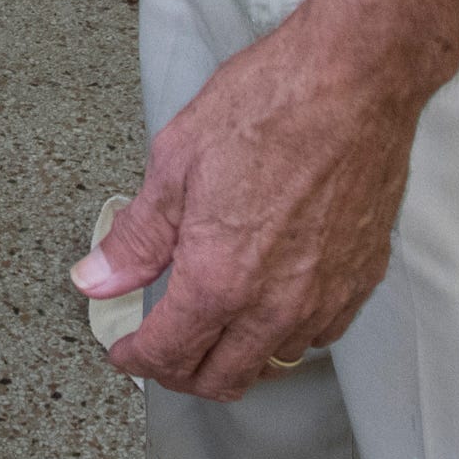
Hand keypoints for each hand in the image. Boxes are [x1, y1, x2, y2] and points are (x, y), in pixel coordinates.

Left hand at [69, 14, 421, 396]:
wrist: (353, 80)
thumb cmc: (269, 105)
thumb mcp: (176, 159)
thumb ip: (137, 235)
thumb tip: (97, 278)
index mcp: (220, 277)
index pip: (169, 353)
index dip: (137, 359)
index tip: (124, 351)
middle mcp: (275, 304)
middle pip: (222, 378)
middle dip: (180, 372)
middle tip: (160, 348)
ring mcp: (325, 298)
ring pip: (272, 363)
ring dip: (234, 357)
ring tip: (211, 327)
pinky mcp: (362, 280)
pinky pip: (318, 335)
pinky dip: (284, 334)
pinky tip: (269, 302)